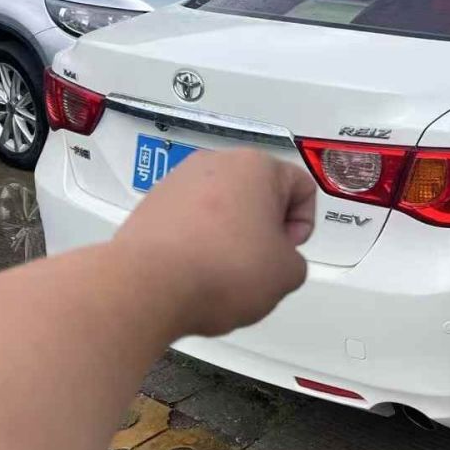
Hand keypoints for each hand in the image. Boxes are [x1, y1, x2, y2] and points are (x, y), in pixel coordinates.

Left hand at [112, 148, 315, 336]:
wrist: (148, 286)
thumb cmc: (225, 270)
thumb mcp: (286, 274)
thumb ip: (294, 260)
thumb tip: (272, 259)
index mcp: (257, 166)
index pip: (302, 187)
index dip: (302, 225)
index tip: (283, 252)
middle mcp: (216, 162)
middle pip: (258, 194)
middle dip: (264, 228)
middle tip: (257, 264)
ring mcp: (178, 181)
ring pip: (222, 207)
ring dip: (230, 235)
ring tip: (221, 271)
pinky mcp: (151, 204)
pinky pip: (190, 220)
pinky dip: (198, 241)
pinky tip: (193, 271)